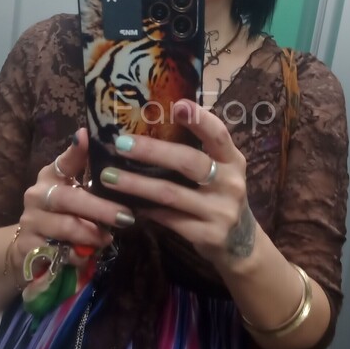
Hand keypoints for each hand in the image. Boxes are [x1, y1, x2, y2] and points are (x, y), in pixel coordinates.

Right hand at [10, 129, 133, 283]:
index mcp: (51, 176)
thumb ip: (93, 180)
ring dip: (92, 234)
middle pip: (69, 198)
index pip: (64, 160)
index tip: (87, 137)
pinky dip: (78, 255)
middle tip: (125, 217)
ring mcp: (31, 221)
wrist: (30, 248)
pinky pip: (59, 252)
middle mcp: (38, 194)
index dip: (75, 151)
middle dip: (100, 209)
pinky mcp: (28, 247)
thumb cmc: (63, 215)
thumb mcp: (76, 195)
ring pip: (65, 226)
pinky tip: (88, 255)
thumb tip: (124, 165)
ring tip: (108, 238)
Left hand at [100, 100, 256, 265]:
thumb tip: (152, 125)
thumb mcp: (221, 171)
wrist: (241, 243)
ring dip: (137, 184)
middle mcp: (230, 183)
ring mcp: (220, 211)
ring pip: (171, 194)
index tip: (177, 105)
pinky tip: (126, 204)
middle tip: (121, 144)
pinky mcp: (207, 235)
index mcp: (233, 160)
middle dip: (152, 151)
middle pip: (189, 162)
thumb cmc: (220, 196)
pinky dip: (146, 210)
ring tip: (109, 176)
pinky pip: (169, 220)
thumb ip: (198, 152)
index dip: (200, 120)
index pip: (218, 135)